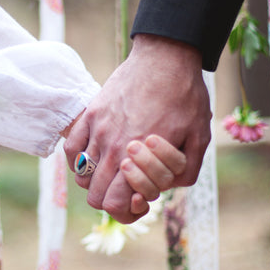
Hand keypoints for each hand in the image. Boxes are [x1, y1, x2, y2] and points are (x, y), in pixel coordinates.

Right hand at [64, 34, 210, 222]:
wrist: (166, 58)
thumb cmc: (185, 97)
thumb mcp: (199, 138)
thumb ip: (185, 172)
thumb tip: (165, 189)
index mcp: (137, 157)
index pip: (113, 205)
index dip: (127, 211)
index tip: (140, 200)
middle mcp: (112, 147)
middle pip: (94, 196)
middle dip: (113, 199)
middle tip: (130, 188)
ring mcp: (97, 130)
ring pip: (82, 176)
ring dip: (97, 181)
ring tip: (115, 171)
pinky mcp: (90, 114)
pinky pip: (71, 150)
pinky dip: (79, 160)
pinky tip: (96, 156)